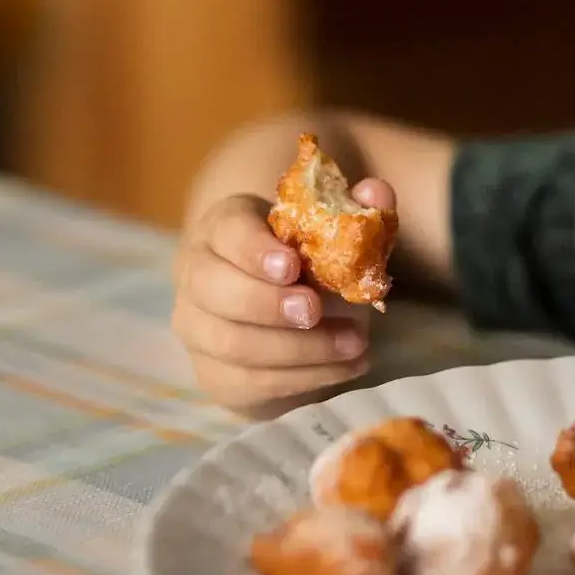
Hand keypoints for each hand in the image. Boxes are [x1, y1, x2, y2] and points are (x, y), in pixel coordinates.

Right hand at [171, 180, 396, 416]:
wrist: (286, 320)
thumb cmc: (308, 265)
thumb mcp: (333, 234)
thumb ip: (357, 210)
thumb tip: (376, 191)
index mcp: (224, 229)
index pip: (227, 231)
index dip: (254, 249)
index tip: (291, 265)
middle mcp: (198, 275)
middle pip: (214, 289)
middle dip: (267, 303)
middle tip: (315, 311)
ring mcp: (199, 328)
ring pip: (232, 343)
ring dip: (298, 348)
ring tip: (357, 343)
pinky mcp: (214, 374)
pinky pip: (249, 383)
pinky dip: (303, 379)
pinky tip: (347, 368)